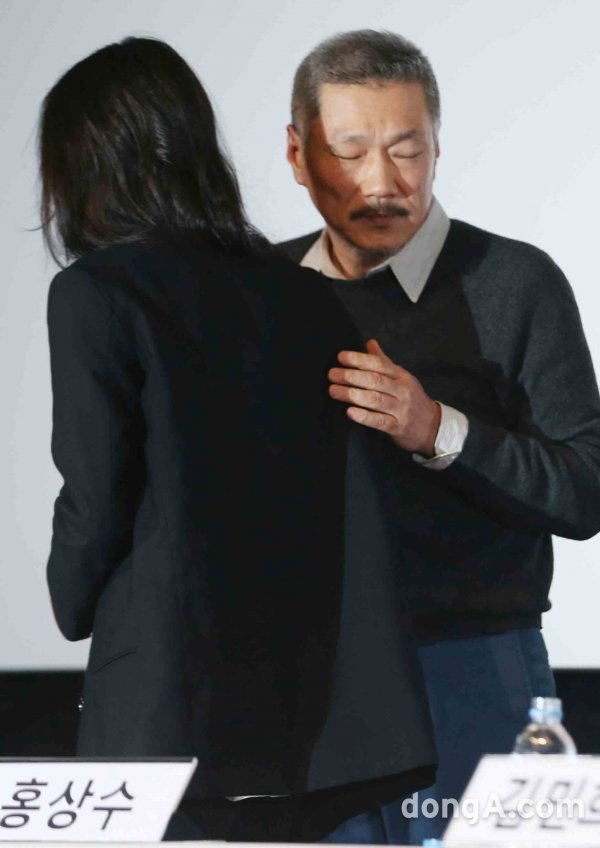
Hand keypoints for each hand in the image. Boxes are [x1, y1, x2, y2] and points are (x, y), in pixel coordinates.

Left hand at [328, 339, 440, 455]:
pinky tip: (350, 412)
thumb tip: (370, 342)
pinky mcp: (397, 427)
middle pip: (375, 380)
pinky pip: (379, 421)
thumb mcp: (401, 377)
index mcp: (401, 376)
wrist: (432, 426)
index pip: (379, 364)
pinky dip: (364, 416)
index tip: (341, 357)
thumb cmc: (411, 399)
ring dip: (352, 394)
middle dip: (351, 376)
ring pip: (375, 399)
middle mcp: (401, 390)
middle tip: (332, 374)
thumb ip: (383, 361)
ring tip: (334, 391)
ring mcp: (400, 409)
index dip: (359, 359)